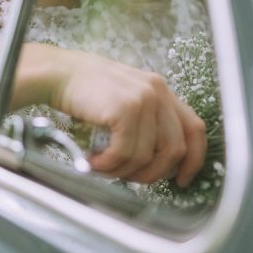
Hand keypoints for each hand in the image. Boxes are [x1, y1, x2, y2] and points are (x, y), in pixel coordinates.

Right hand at [51, 50, 206, 186]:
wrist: (58, 73)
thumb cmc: (86, 90)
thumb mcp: (125, 99)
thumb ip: (146, 121)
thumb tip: (155, 161)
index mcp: (161, 90)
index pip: (194, 128)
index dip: (193, 160)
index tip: (182, 179)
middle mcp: (158, 92)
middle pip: (175, 149)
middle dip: (152, 173)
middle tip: (129, 178)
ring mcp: (143, 99)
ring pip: (147, 156)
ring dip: (124, 171)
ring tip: (104, 167)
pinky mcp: (125, 108)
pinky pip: (125, 152)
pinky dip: (109, 164)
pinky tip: (94, 160)